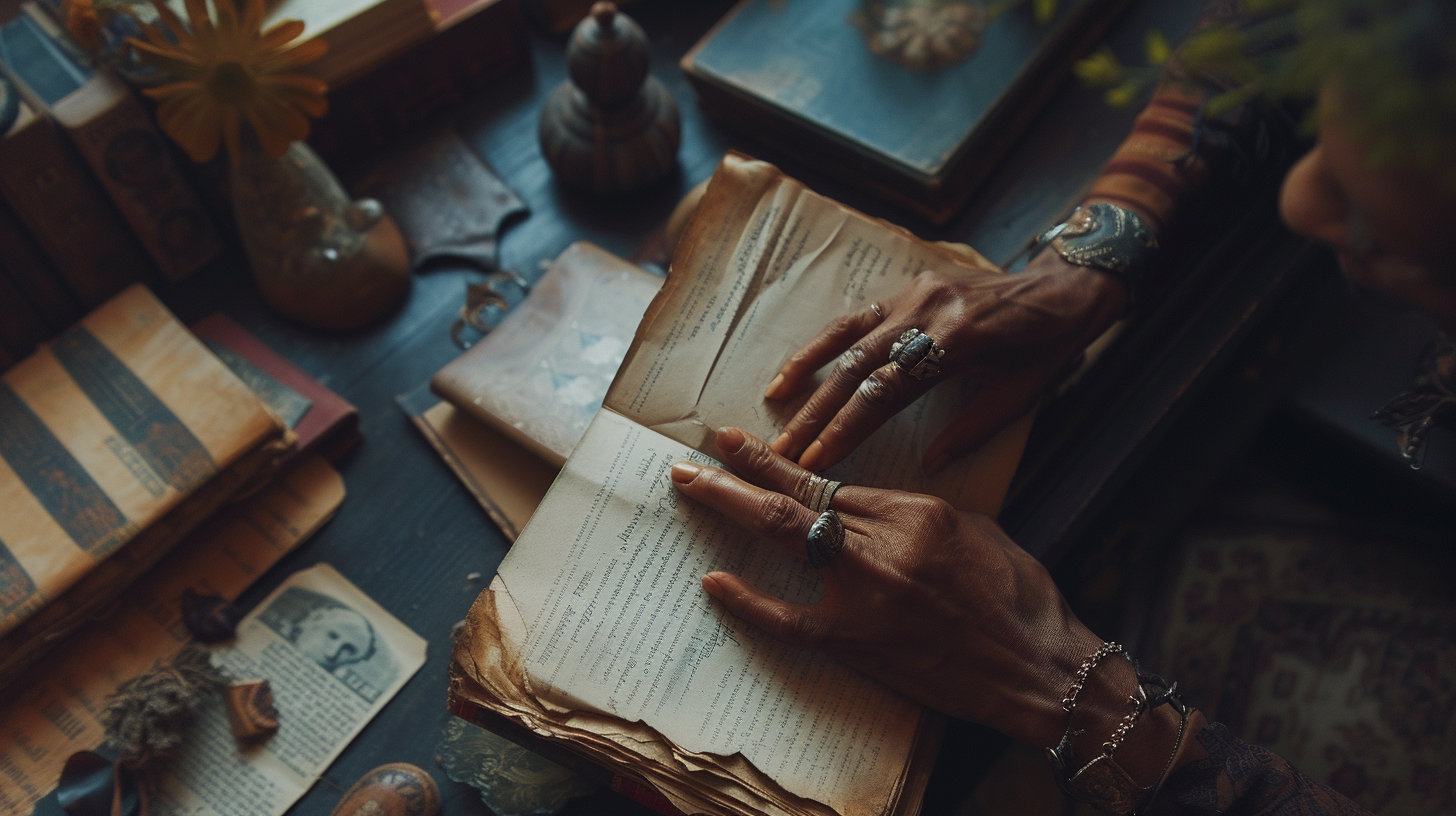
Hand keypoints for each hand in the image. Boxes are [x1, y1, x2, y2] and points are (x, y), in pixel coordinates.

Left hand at [670, 426, 1106, 748]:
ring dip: (733, 508)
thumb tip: (866, 504)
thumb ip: (912, 512)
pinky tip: (715, 582)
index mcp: (915, 511)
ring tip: (694, 488)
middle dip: (739, 472)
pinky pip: (788, 620)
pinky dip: (748, 601)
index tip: (739, 441)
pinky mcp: (857, 642)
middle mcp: (884, 545)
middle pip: (795, 497)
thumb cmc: (1017, 597)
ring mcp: (865, 595)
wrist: (1037, 669)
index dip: (779, 459)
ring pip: (785, 539)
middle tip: (695, 458)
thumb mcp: (973, 528)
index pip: (830, 479)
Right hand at [765, 252, 1126, 472]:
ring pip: (847, 337)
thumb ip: (970, 430)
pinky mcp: (910, 287)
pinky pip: (857, 316)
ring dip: (807, 373)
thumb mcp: (1020, 396)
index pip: (887, 393)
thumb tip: (927, 465)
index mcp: (957, 344)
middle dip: (816, 412)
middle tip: (784, 449)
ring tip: (774, 406)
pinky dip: (824, 341)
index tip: (818, 460)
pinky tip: (798, 366)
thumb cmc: (1049, 347)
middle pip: (856, 368)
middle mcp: (927, 313)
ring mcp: (915, 294)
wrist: (1067, 285)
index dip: (848, 428)